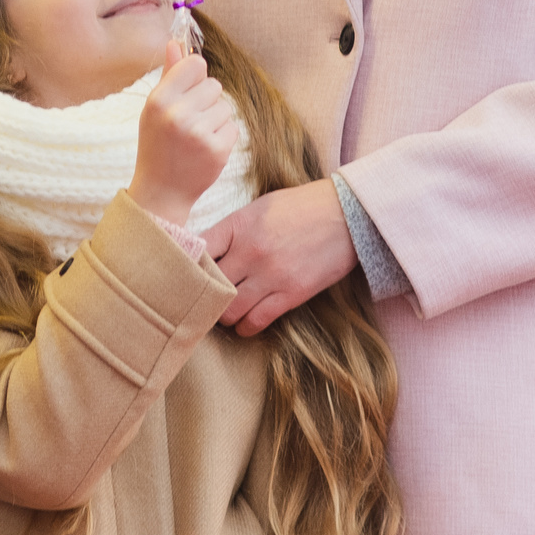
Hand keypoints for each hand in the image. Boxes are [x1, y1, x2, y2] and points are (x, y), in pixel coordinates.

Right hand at [127, 54, 239, 228]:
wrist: (162, 192)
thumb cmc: (157, 145)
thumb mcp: (154, 109)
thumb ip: (168, 75)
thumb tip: (175, 43)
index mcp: (160, 100)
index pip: (195, 65)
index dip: (196, 76)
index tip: (190, 90)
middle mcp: (178, 114)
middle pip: (214, 85)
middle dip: (206, 100)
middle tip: (190, 121)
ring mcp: (199, 133)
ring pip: (225, 106)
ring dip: (215, 119)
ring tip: (196, 136)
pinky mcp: (217, 149)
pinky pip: (232, 127)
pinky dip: (223, 136)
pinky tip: (205, 148)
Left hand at [202, 183, 357, 336]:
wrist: (347, 214)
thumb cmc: (301, 208)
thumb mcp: (259, 208)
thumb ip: (232, 230)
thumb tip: (205, 252)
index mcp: (239, 224)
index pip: (197, 251)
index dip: (188, 266)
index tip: (188, 274)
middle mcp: (250, 250)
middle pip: (210, 286)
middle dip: (205, 295)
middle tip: (206, 300)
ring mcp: (271, 274)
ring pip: (229, 310)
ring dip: (225, 315)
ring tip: (228, 312)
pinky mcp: (292, 293)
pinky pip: (257, 321)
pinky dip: (246, 327)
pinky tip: (245, 324)